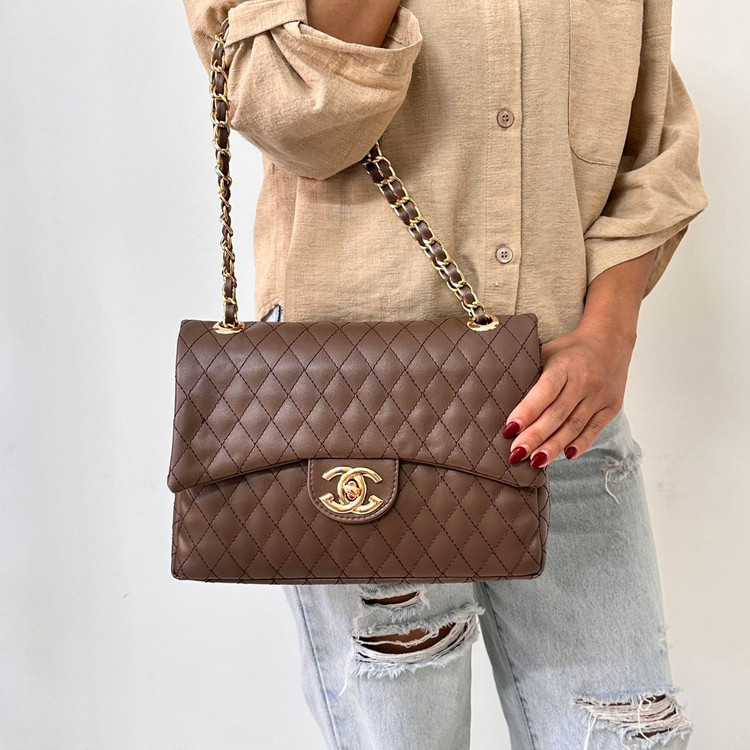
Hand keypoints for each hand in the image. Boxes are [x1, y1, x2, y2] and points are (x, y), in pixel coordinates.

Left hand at [502, 321, 635, 466]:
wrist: (610, 340)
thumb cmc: (568, 350)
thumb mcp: (547, 353)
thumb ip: (530, 374)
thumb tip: (502, 400)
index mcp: (564, 365)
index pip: (544, 392)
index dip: (526, 411)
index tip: (509, 429)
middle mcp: (585, 380)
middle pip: (557, 414)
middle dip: (535, 436)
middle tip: (516, 453)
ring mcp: (600, 395)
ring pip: (575, 426)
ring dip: (554, 446)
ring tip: (536, 461)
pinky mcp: (612, 406)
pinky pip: (594, 430)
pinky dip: (580, 445)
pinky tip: (564, 456)